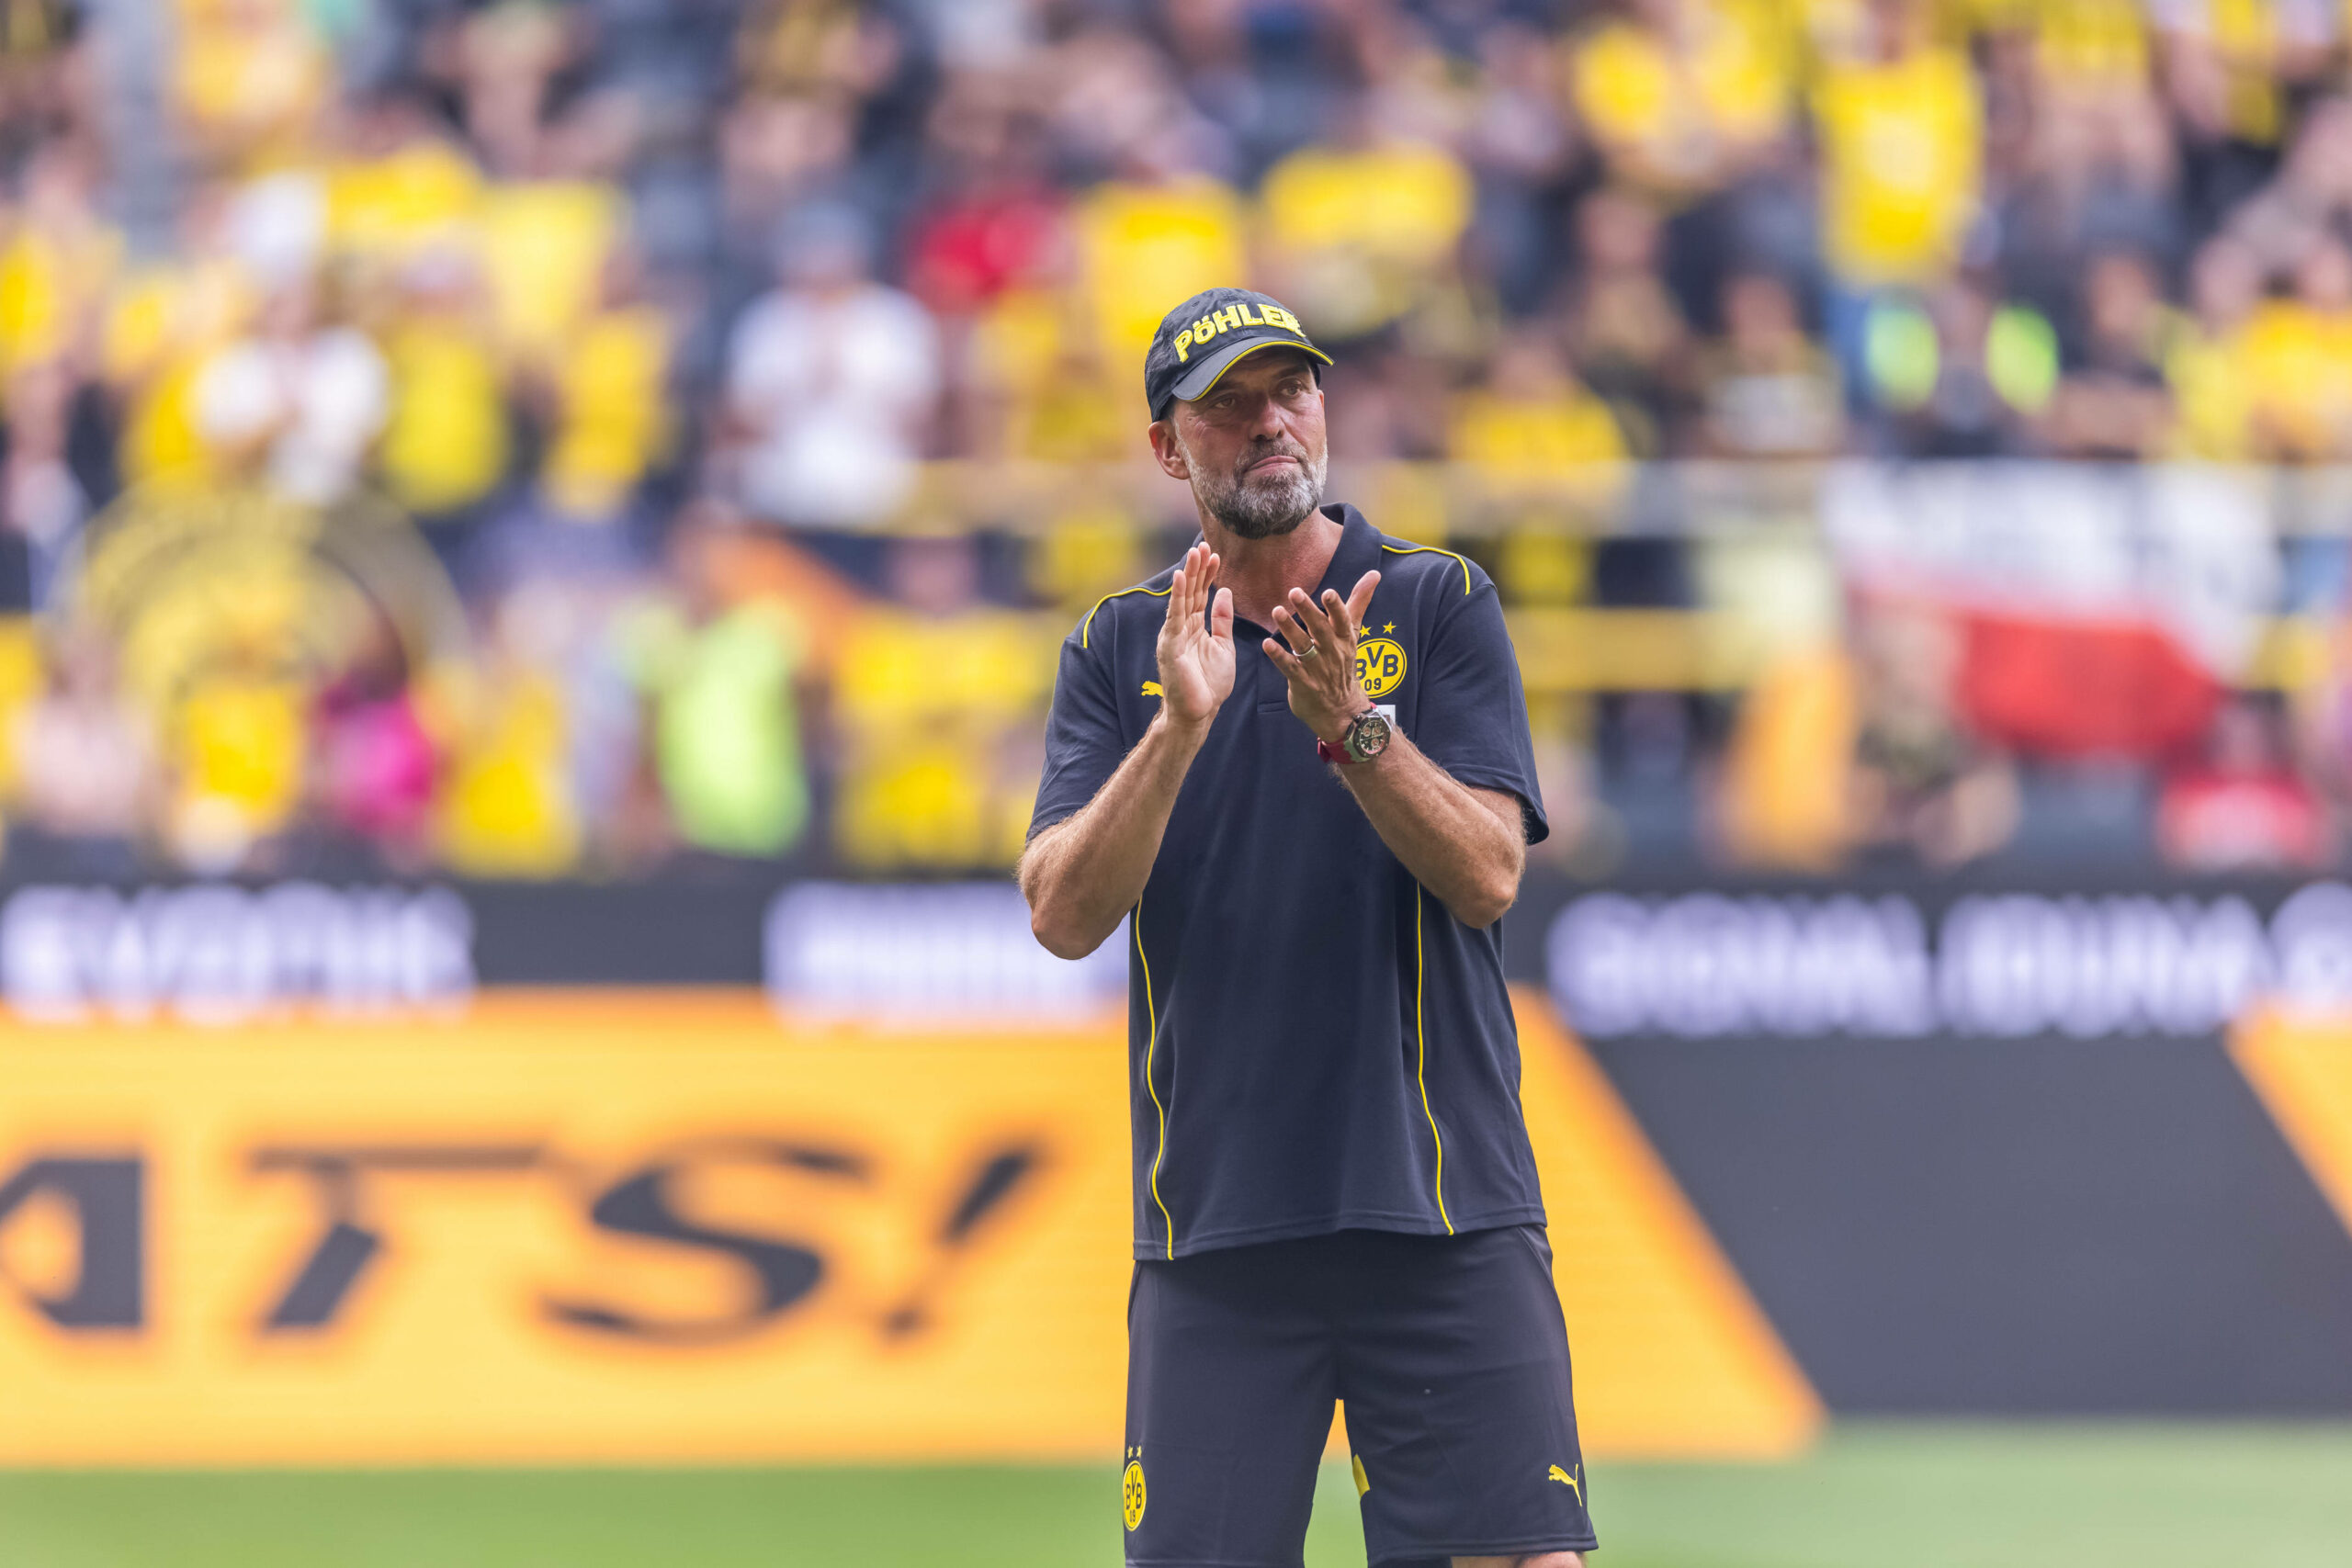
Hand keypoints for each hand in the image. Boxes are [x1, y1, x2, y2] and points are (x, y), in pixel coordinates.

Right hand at [1156, 542, 1234, 732]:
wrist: (1199, 714)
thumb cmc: (1210, 685)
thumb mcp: (1224, 647)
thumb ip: (1222, 621)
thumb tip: (1224, 592)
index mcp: (1195, 628)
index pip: (1201, 595)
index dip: (1208, 575)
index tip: (1216, 554)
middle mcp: (1182, 628)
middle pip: (1190, 592)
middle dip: (1197, 568)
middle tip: (1204, 545)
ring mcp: (1174, 635)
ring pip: (1182, 599)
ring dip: (1188, 575)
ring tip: (1194, 553)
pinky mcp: (1170, 646)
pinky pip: (1174, 616)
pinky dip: (1176, 596)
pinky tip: (1179, 578)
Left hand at [1265, 570, 1379, 744]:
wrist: (1342, 709)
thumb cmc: (1344, 663)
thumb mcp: (1353, 632)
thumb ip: (1359, 601)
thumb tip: (1374, 573)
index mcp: (1345, 638)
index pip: (1342, 621)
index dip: (1336, 607)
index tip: (1329, 593)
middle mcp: (1332, 652)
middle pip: (1320, 629)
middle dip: (1308, 611)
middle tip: (1295, 592)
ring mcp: (1317, 668)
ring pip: (1302, 645)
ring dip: (1289, 628)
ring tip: (1277, 611)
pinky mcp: (1302, 682)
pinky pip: (1289, 667)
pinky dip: (1278, 655)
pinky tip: (1267, 643)